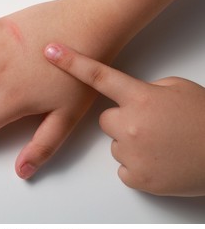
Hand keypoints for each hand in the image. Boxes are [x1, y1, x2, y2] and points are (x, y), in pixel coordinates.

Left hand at [45, 43, 204, 195]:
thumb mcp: (178, 90)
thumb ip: (146, 89)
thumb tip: (128, 98)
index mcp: (141, 98)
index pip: (99, 76)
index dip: (71, 62)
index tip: (50, 50)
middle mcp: (130, 124)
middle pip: (105, 120)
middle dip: (122, 121)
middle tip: (150, 125)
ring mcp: (131, 153)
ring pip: (115, 145)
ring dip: (131, 144)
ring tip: (161, 145)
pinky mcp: (136, 178)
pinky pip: (123, 167)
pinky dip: (137, 165)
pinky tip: (160, 161)